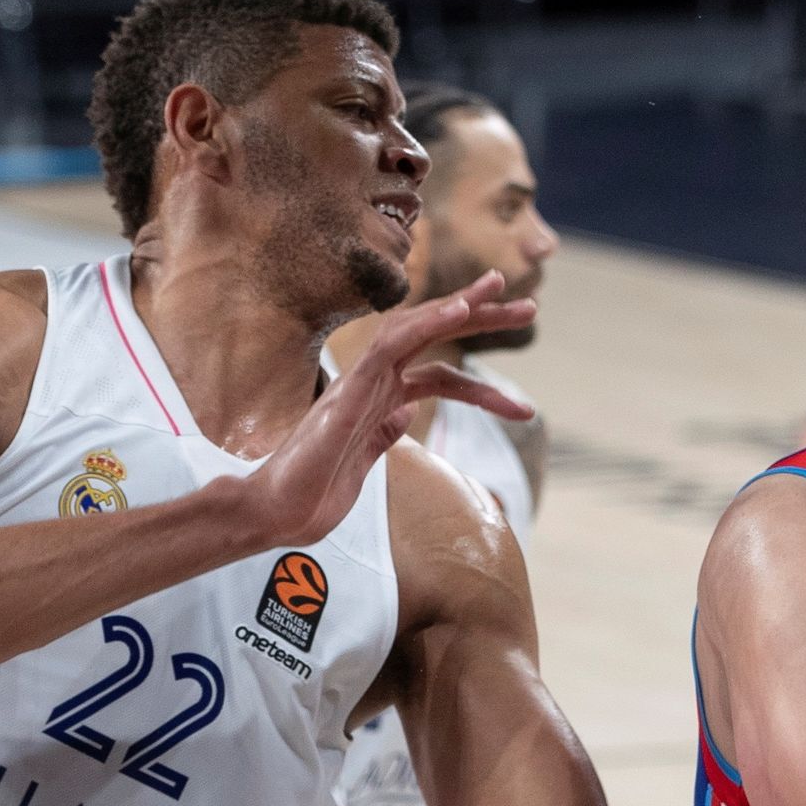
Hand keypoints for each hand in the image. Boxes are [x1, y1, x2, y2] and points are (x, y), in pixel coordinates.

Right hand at [242, 272, 536, 548]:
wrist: (277, 513)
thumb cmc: (312, 494)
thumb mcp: (363, 463)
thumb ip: (384, 433)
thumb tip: (407, 412)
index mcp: (379, 400)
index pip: (437, 374)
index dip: (477, 379)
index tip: (519, 403)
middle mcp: (373, 382)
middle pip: (434, 339)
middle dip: (482, 320)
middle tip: (529, 308)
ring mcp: (362, 382)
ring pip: (416, 328)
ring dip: (462, 308)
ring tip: (501, 292)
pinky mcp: (351, 388)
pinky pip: (393, 344)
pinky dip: (428, 323)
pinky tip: (460, 310)